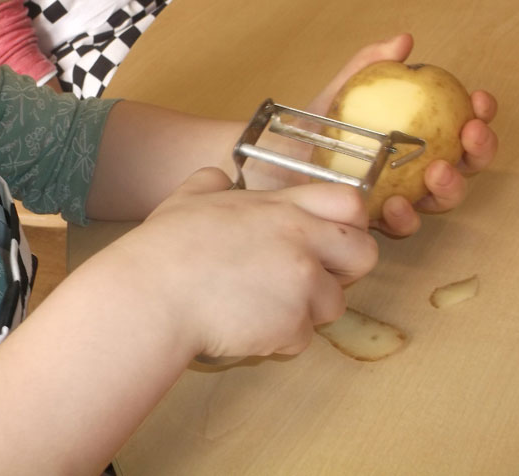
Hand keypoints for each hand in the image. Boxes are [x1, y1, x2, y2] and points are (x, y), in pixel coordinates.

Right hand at [112, 168, 377, 358]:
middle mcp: (301, 240)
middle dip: (344, 271)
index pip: (350, 202)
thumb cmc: (164, 248)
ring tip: (259, 308)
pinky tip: (243, 327)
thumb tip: (219, 178)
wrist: (153, 295)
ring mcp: (301, 283)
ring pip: (334, 304)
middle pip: (365, 254)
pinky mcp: (292, 324)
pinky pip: (302, 339)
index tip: (326, 239)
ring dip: (303, 311)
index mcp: (280, 207)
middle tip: (308, 280)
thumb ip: (211, 183)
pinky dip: (278, 340)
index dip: (348, 223)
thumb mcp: (187, 199)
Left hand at [306, 34, 498, 236]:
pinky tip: (397, 203)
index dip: (479, 114)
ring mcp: (399, 197)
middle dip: (479, 150)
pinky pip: (400, 225)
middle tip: (470, 133)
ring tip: (437, 170)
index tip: (478, 99)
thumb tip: (402, 41)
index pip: (461, 128)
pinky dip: (405, 216)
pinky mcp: (374, 221)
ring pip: (441, 199)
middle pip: (465, 165)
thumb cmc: (313, 128)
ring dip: (449, 186)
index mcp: (419, 139)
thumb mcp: (340, 93)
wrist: (272, 160)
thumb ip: (369, 67)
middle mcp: (416, 170)